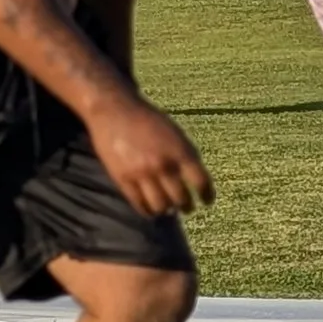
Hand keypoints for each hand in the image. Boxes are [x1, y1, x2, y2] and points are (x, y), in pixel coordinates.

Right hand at [90, 93, 213, 216]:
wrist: (115, 110)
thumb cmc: (148, 121)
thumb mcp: (175, 134)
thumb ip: (186, 157)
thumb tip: (197, 184)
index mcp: (180, 151)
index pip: (201, 183)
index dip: (207, 196)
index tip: (207, 202)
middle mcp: (163, 164)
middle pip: (181, 199)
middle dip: (186, 206)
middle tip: (186, 208)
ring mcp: (142, 173)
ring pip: (161, 207)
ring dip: (167, 210)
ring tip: (168, 209)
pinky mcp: (123, 179)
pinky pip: (139, 204)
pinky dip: (148, 211)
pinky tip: (151, 209)